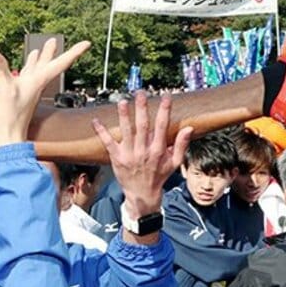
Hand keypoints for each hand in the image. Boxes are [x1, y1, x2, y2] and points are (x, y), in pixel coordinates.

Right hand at [0, 39, 89, 145]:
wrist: (7, 139)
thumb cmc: (10, 119)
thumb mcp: (5, 90)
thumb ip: (0, 70)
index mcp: (38, 81)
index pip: (59, 63)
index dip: (73, 52)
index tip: (87, 44)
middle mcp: (35, 85)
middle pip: (48, 65)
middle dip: (52, 52)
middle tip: (55, 39)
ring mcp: (27, 91)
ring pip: (36, 70)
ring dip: (40, 59)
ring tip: (41, 48)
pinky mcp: (18, 96)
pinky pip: (24, 77)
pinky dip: (25, 69)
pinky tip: (21, 68)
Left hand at [91, 92, 190, 217]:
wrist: (142, 194)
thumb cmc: (159, 176)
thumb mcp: (174, 162)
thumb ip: (181, 145)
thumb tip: (189, 128)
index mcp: (158, 149)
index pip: (162, 126)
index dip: (164, 110)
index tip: (166, 96)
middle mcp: (143, 150)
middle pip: (143, 125)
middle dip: (142, 108)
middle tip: (141, 93)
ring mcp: (129, 154)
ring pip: (126, 131)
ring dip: (124, 116)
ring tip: (122, 101)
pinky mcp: (116, 158)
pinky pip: (107, 142)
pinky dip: (101, 131)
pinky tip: (95, 121)